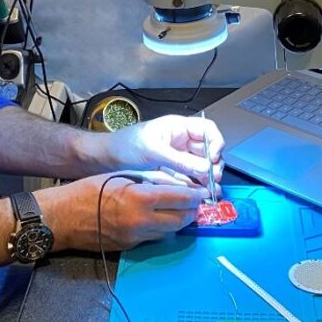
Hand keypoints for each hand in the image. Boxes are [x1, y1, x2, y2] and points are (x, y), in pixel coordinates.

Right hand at [38, 174, 207, 251]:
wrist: (63, 217)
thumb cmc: (88, 191)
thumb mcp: (122, 176)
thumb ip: (149, 181)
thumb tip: (172, 183)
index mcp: (141, 198)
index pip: (180, 198)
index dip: (195, 195)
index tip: (203, 192)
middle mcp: (142, 221)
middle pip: (181, 219)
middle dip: (192, 211)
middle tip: (196, 202)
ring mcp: (137, 237)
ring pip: (170, 232)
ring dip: (180, 221)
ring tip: (182, 211)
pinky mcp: (131, 247)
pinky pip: (155, 238)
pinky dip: (163, 229)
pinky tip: (161, 219)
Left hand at [105, 114, 224, 187]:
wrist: (105, 160)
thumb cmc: (125, 147)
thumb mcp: (154, 152)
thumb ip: (181, 161)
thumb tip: (207, 169)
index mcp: (178, 128)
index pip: (208, 130)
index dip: (216, 143)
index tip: (214, 159)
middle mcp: (181, 141)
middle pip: (208, 150)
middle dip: (214, 164)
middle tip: (213, 179)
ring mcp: (177, 157)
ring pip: (201, 167)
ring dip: (207, 178)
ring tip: (210, 191)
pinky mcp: (172, 173)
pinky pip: (190, 178)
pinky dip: (196, 186)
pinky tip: (200, 194)